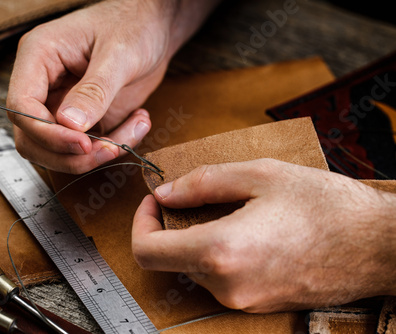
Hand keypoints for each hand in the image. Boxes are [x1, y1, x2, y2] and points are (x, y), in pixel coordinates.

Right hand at [6, 0, 219, 173]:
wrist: (154, 26)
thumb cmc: (133, 24)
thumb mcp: (118, 54)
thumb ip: (94, 90)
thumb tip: (70, 125)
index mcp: (39, 56)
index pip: (21, 106)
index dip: (47, 133)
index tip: (82, 143)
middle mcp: (44, 84)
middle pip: (32, 138)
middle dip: (69, 154)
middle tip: (109, 149)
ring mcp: (62, 105)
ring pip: (57, 150)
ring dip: (93, 156)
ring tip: (130, 134)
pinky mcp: (84, 119)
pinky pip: (87, 148)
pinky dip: (112, 146)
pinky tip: (137, 125)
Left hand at [132, 159, 395, 311]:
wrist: (379, 246)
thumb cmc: (327, 206)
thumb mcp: (261, 175)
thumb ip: (202, 183)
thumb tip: (165, 193)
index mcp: (221, 251)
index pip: (147, 251)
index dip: (141, 222)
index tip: (156, 201)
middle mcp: (226, 285)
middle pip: (170, 258)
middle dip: (172, 225)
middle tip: (196, 196)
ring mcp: (241, 300)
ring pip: (195, 267)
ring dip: (198, 236)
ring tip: (232, 209)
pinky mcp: (256, 303)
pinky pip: (220, 277)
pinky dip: (218, 251)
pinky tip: (247, 228)